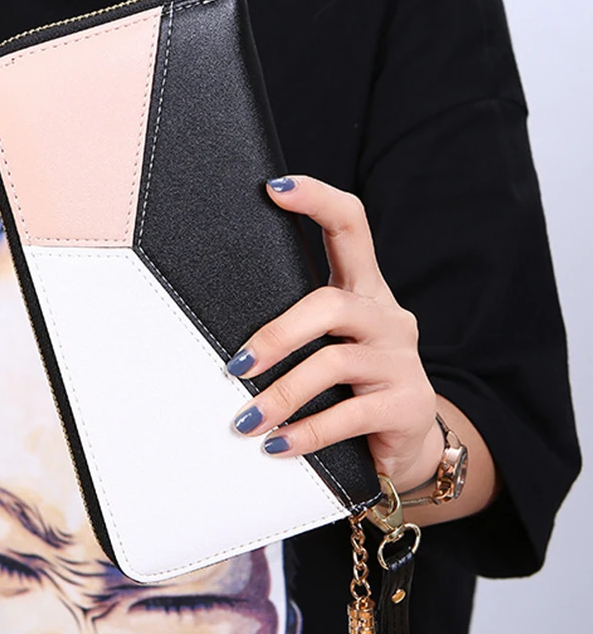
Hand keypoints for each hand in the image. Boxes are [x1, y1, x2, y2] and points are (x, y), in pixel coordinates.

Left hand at [227, 175, 443, 491]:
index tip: (274, 188)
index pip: (351, 227)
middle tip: (237, 366)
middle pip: (331, 302)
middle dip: (277, 335)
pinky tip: (277, 445)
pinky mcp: (408, 404)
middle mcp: (387, 317)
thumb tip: (225, 343)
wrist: (404, 444)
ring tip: (246, 420)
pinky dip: (307, 432)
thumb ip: (295, 332)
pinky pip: (349, 415)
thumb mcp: (327, 349)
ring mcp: (402, 360)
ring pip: (335, 361)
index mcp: (365, 291)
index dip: (318, 200)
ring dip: (282, 393)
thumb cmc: (351, 388)